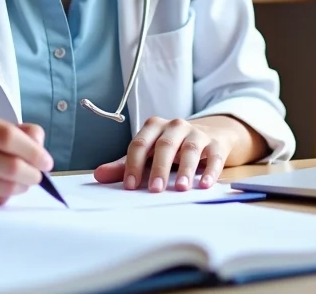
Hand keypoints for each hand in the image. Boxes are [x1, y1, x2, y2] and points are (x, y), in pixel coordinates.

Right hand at [0, 107, 53, 205]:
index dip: (33, 151)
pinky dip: (5, 196)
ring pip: (3, 188)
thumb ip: (14, 130)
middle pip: (8, 166)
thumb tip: (39, 142)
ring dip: (22, 186)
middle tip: (38, 174)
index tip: (46, 160)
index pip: (7, 136)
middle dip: (33, 173)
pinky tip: (3, 188)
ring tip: (23, 181)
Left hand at [93, 115, 261, 191]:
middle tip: (154, 190)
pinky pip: (214, 156)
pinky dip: (210, 170)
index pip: (140, 144)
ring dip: (185, 169)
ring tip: (180, 188)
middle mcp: (175, 126)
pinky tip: (204, 185)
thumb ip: (124, 165)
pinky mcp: (217, 144)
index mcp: (153, 127)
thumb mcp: (148, 153)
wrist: (210, 133)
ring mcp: (197, 133)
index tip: (130, 186)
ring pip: (190, 149)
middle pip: (164, 145)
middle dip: (158, 168)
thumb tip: (98, 176)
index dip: (133, 164)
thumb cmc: (172, 147)